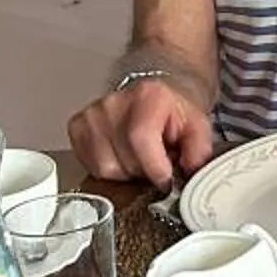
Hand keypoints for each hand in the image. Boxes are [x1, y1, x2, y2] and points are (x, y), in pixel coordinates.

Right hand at [67, 75, 215, 185]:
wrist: (153, 98)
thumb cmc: (173, 115)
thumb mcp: (197, 128)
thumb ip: (199, 151)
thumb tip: (190, 172)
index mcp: (148, 96)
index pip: (140, 138)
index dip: (154, 167)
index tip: (166, 180)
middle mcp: (114, 102)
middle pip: (124, 160)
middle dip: (144, 172)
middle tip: (155, 161)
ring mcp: (92, 114)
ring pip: (105, 169)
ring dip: (126, 172)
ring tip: (138, 158)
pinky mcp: (77, 127)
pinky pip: (90, 167)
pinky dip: (108, 169)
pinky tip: (121, 156)